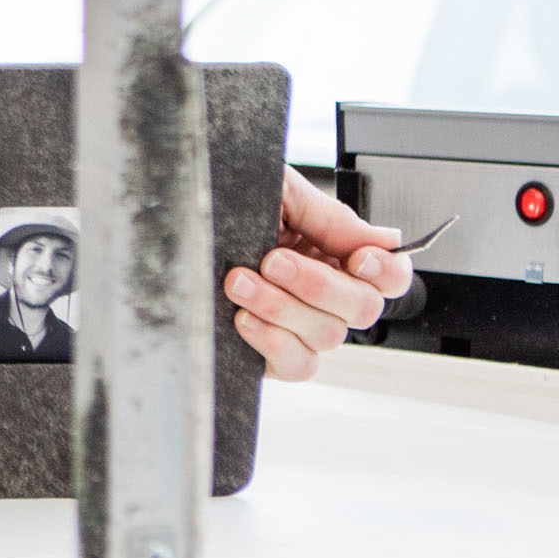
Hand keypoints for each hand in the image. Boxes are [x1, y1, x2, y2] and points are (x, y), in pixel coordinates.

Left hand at [225, 167, 413, 380]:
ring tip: (239, 281)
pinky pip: (298, 365)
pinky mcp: (272, 353)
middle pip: (363, 308)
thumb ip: (333, 218)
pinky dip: (274, 342)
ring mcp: (301, 326)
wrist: (168, 217)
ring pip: (326, 336)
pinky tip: (242, 317)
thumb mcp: (279, 192)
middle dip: (318, 284)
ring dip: (282, 307)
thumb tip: (389, 241)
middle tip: (273, 260)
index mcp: (335, 253)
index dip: (387, 271)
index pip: (391, 276)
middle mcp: (325, 294)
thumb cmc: (224, 200)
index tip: (358, 258)